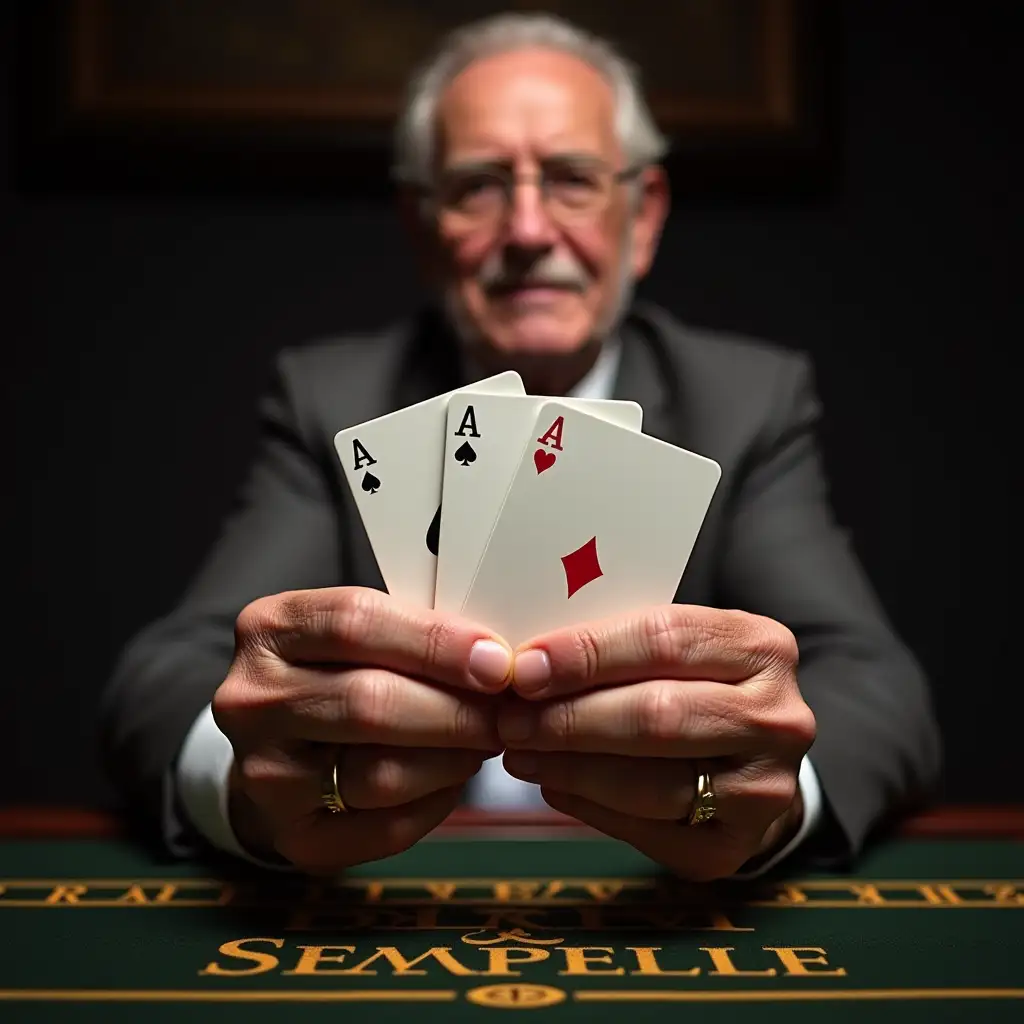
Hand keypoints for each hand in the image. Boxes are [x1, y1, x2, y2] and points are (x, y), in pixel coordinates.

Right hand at [213, 587, 512, 873]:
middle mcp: (251, 699)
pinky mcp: (288, 833)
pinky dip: (434, 805)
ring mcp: (262, 773)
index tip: (497, 661)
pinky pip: (381, 828)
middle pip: (369, 702)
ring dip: (452, 759)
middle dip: (455, 709)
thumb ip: (414, 631)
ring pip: (378, 772)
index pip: (356, 622)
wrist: (278, 741)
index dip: (436, 642)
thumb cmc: (338, 670)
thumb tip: (499, 658)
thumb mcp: (358, 629)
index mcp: (269, 628)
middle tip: (509, 711)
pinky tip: (453, 780)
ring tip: (486, 741)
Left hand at [497, 606, 815, 879]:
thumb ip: (617, 643)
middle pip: (658, 714)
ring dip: (570, 766)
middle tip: (510, 717)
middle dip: (570, 717)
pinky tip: (552, 784)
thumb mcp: (675, 644)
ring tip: (519, 752)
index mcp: (762, 646)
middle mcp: (778, 718)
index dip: (588, 653)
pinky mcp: (736, 844)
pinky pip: (648, 828)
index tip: (525, 665)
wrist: (749, 755)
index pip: (665, 639)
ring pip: (651, 781)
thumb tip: (525, 658)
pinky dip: (589, 805)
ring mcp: (765, 788)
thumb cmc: (692, 683)